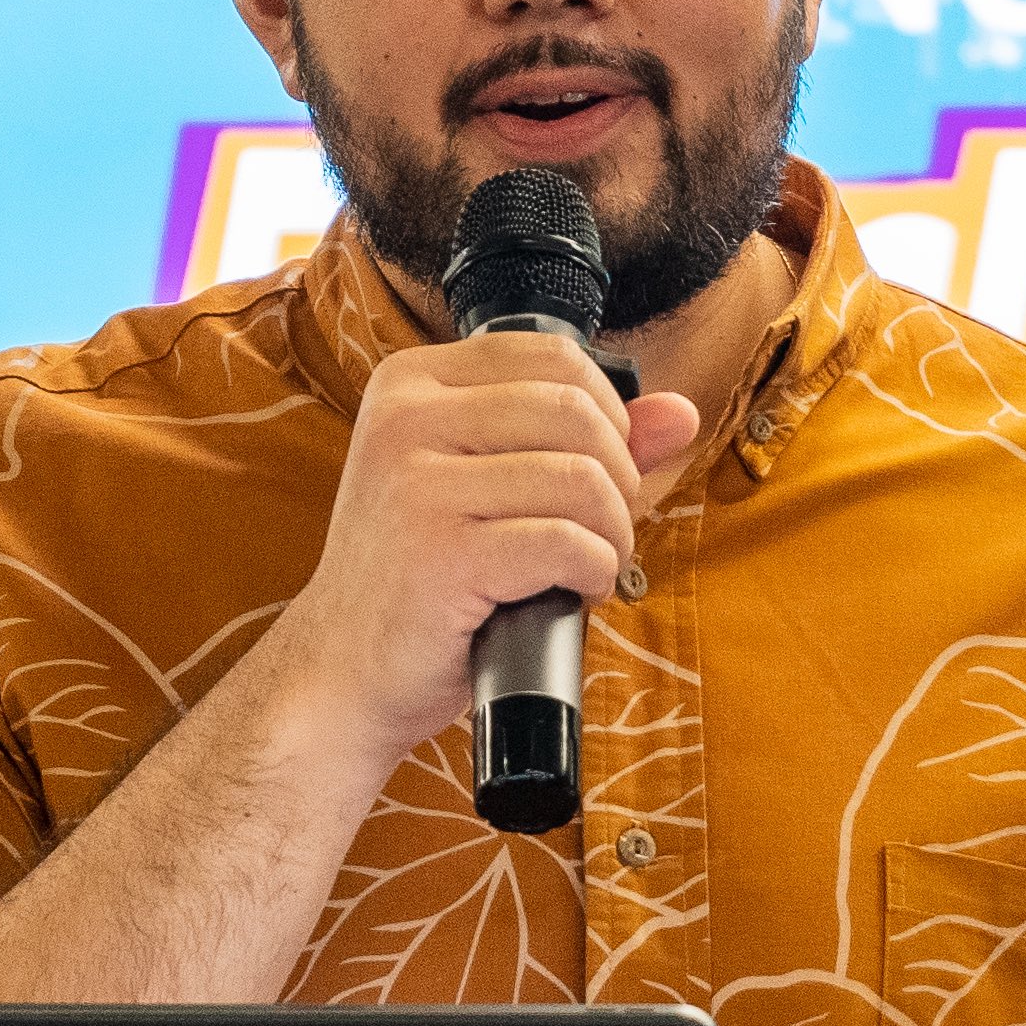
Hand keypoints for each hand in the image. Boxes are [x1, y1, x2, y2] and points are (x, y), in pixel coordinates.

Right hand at [272, 334, 697, 769]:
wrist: (343, 669)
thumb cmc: (423, 575)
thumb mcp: (493, 486)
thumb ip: (584, 440)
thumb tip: (681, 412)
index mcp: (412, 382)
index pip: (555, 357)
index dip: (608, 415)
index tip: (599, 471)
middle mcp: (406, 418)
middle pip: (577, 412)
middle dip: (620, 479)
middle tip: (603, 530)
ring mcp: (416, 483)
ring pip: (581, 479)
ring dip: (614, 534)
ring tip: (591, 565)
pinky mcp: (439, 552)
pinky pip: (566, 543)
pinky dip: (595, 573)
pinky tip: (573, 592)